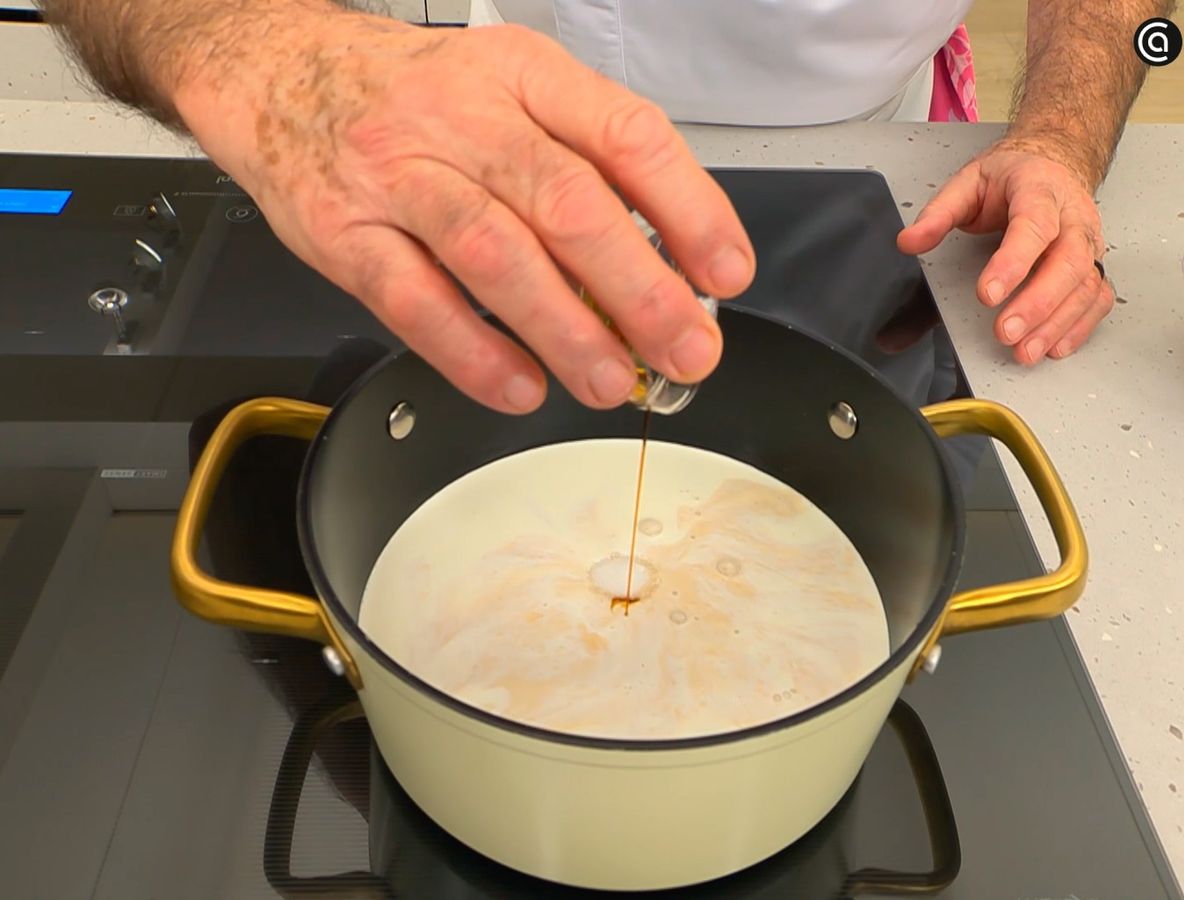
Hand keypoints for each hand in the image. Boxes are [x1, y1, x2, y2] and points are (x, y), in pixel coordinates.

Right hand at [171, 6, 753, 411]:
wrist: (282, 77)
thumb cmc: (416, 98)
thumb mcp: (511, 91)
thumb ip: (584, 160)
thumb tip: (666, 258)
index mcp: (524, 75)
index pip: (625, 134)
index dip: (689, 208)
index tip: (723, 271)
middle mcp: (464, 117)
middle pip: (568, 204)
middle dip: (640, 290)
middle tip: (686, 350)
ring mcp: (399, 175)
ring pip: (496, 255)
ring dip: (565, 330)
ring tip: (611, 381)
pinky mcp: (346, 234)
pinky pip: (416, 301)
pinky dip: (474, 353)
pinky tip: (520, 386)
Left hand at [897, 137, 1113, 364]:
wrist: (1053, 162)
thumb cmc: (1013, 176)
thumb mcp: (968, 182)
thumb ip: (938, 214)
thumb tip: (909, 241)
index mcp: (1040, 190)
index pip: (1033, 226)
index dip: (1013, 262)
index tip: (987, 294)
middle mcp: (1073, 217)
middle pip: (1068, 261)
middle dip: (1037, 303)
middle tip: (1005, 332)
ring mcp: (1089, 242)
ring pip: (1085, 284)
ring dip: (1057, 323)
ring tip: (1025, 351)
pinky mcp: (1094, 263)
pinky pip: (1097, 297)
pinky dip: (1081, 325)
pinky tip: (1055, 346)